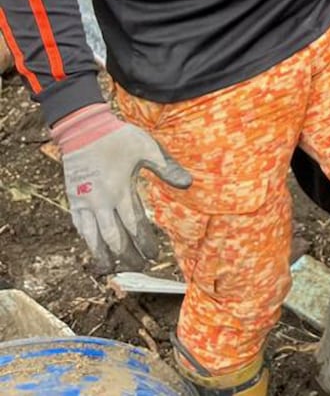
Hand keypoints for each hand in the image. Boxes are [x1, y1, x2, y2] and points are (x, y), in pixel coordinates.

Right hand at [52, 103, 191, 272]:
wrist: (83, 129)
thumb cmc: (118, 138)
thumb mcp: (147, 148)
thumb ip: (167, 168)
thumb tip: (188, 184)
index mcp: (121, 190)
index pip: (135, 225)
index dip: (145, 243)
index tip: (154, 255)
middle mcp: (101, 201)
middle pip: (115, 237)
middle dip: (128, 255)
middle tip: (140, 266)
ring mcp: (84, 202)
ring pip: (93, 237)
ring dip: (104, 254)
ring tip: (114, 269)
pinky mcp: (72, 199)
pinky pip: (79, 226)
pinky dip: (87, 241)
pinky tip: (94, 249)